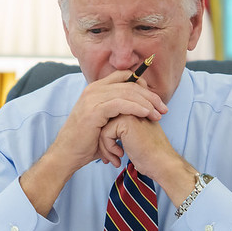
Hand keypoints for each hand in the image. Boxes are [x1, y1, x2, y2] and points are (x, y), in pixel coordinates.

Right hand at [50, 70, 167, 173]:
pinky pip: (121, 103)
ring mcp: (93, 98)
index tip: (156, 100)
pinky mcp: (94, 109)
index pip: (124, 76)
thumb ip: (117, 112)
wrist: (67, 154)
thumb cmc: (86, 141)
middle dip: (150, 96)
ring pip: (127, 92)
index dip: (143, 85)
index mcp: (95, 89)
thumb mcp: (103, 122)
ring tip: (159, 114)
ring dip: (147, 103)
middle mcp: (93, 89)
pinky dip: (137, 108)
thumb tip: (137, 110)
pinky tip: (147, 114)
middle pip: (129, 83)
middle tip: (164, 108)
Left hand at [98, 114, 197, 203]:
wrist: (162, 163)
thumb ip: (121, 130)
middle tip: (109, 158)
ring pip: (102, 128)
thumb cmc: (150, 156)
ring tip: (114, 159)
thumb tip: (102, 133)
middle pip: (104, 123)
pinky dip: (109, 148)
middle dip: (104, 143)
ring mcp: (129, 113)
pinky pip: (105, 133)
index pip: (108, 121)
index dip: (107, 140)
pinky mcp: (126, 121)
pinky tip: (120, 155)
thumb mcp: (134, 138)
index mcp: (134, 110)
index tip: (113, 154)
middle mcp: (132, 108)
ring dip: (105, 148)